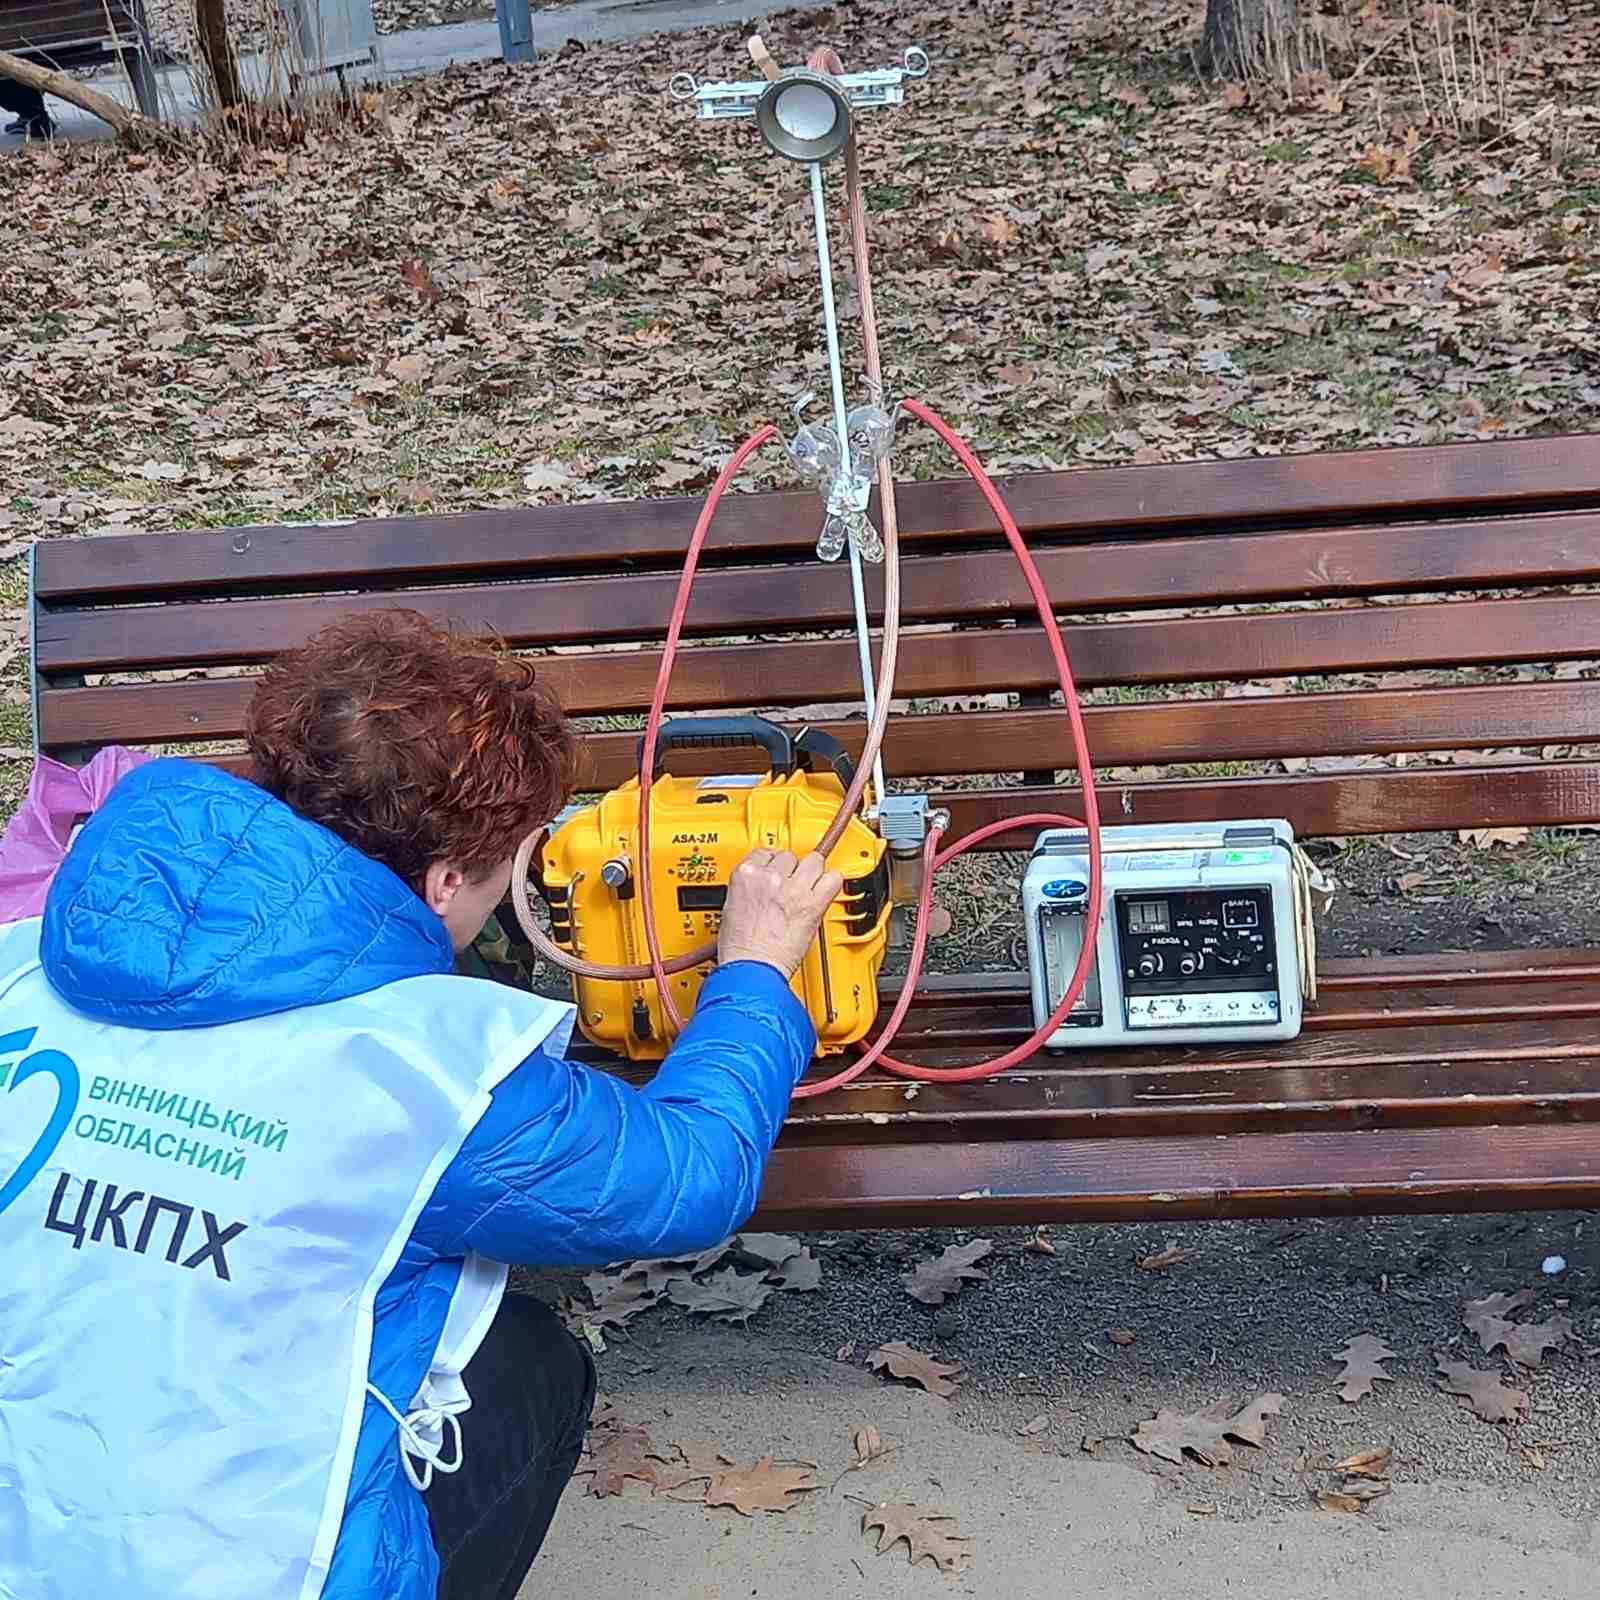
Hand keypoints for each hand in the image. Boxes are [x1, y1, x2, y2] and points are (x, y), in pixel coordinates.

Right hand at [717, 849, 843, 979]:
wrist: (752, 969)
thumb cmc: (740, 949)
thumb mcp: (731, 908)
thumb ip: (750, 889)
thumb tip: (763, 886)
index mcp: (745, 874)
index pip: (766, 852)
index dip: (775, 863)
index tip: (779, 871)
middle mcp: (770, 876)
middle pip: (791, 856)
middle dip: (793, 870)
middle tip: (792, 886)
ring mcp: (794, 888)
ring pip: (814, 861)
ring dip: (813, 873)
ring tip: (810, 887)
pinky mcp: (814, 904)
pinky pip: (834, 879)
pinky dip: (832, 884)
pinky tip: (826, 891)